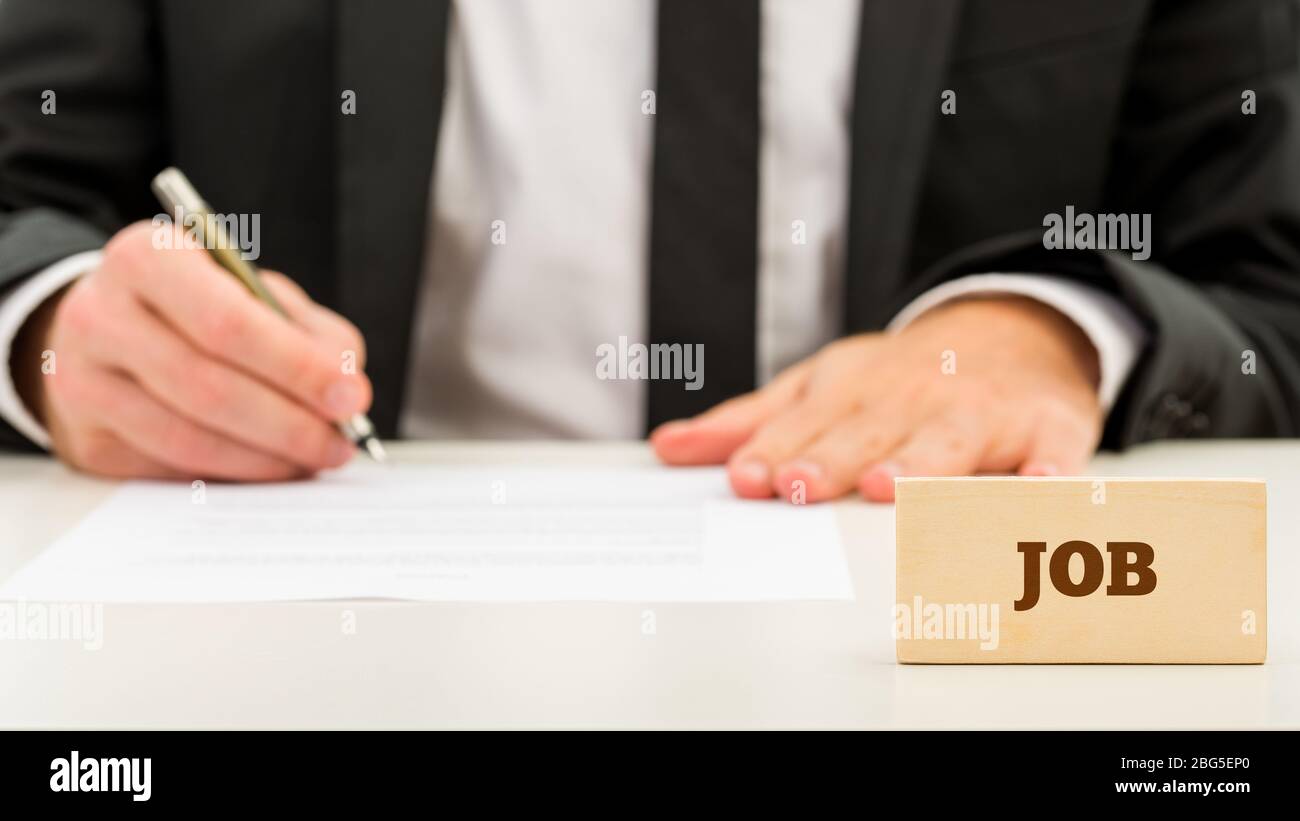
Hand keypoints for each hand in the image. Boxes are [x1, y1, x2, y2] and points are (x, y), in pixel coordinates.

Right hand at [12, 221, 372, 480]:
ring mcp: (82, 381)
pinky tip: (272, 466)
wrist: (107, 327)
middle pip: (207, 387)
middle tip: (342, 440)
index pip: (228, 322)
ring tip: (316, 456)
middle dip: (289, 422)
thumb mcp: (253, 291)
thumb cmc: (198, 306)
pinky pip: (172, 467)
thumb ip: (308, 332)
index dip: (296, 368)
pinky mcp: (88, 438)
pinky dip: (234, 473)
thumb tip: (345, 389)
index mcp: (148, 258)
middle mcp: (101, 316)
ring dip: (266, 458)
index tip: (351, 397)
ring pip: (187, 439)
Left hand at [651, 296, 1102, 502]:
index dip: (775, 454)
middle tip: (801, 488)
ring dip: (920, 465)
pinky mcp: (1047, 429)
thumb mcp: (820, 386)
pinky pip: (1051, 454)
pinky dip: (1047, 472)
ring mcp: (980, 414)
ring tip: (889, 488)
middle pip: (869, 435)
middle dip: (833, 460)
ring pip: (948, 443)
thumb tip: (670, 449)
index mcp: (853, 392)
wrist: (1013, 333)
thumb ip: (751, 423)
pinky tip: (1038, 490)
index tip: (746, 480)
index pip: (806, 428)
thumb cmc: (901, 379)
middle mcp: (912, 400)